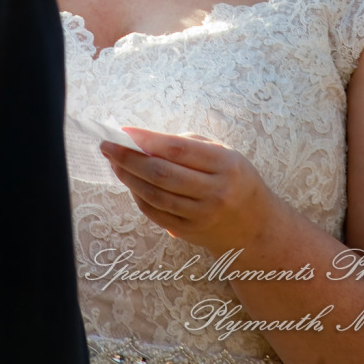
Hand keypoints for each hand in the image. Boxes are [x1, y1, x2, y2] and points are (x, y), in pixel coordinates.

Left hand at [100, 127, 274, 255]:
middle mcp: (215, 192)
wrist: (255, 226)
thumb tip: (144, 140)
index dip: (148, 139)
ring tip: (114, 162)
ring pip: (155, 195)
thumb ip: (187, 144)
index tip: (124, 131)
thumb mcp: (223, 153)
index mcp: (225, 164)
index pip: (178, 149)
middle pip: (162, 174)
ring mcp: (202, 215)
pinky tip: (129, 182)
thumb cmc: (234, 178)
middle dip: (129, 158)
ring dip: (129, 177)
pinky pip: (156, 213)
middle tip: (108, 146)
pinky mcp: (190, 232)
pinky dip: (138, 197)